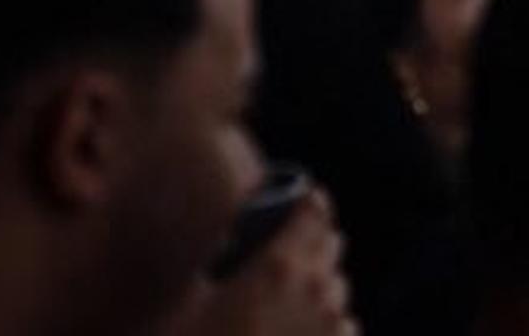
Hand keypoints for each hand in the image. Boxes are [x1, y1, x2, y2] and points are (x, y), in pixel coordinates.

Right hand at [176, 185, 352, 335]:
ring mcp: (334, 324)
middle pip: (331, 247)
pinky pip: (342, 327)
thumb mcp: (186, 311)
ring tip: (288, 303)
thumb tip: (214, 258)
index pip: (313, 213)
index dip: (308, 207)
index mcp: (278, 266)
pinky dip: (325, 326)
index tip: (303, 204)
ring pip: (337, 289)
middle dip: (313, 247)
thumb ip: (206, 274)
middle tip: (289, 255)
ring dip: (319, 289)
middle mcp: (316, 288)